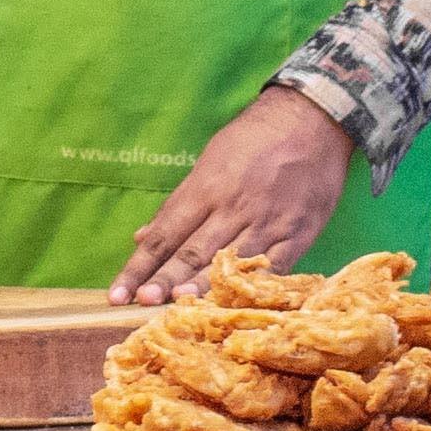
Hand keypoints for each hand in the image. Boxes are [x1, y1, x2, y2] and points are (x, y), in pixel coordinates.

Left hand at [117, 88, 356, 304]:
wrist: (313, 121)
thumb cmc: (254, 140)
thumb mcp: (210, 160)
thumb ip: (178, 204)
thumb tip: (142, 237)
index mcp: (206, 188)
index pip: (165, 234)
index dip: (139, 265)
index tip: (117, 291)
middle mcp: (233, 208)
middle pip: (192, 251)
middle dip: (164, 280)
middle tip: (140, 303)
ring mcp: (267, 223)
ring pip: (229, 263)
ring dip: (201, 287)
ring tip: (177, 309)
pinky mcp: (298, 235)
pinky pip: (272, 269)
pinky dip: (251, 287)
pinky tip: (233, 306)